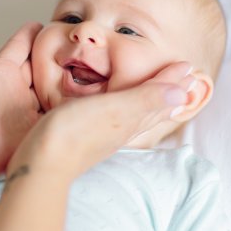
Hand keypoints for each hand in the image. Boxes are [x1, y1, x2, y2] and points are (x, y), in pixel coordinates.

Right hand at [8, 62, 193, 180]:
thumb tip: (184, 94)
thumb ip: (146, 99)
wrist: (42, 163)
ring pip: (135, 117)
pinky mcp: (85, 137)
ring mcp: (103, 135)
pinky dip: (124, 111)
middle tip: (184, 82)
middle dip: (167, 94)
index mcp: (130, 119)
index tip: (188, 67)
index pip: (159, 98)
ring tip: (159, 95)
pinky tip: (114, 113)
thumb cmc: (74, 132)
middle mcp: (121, 129)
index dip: (173, 82)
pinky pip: (115, 120)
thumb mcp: (114, 110)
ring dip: (149, 103)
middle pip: (151, 109)